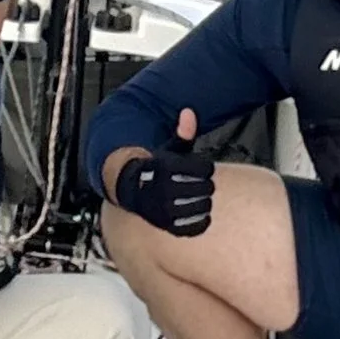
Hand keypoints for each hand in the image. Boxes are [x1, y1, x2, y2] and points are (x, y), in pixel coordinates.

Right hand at [110, 107, 213, 235]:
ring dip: (203, 201)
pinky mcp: (168, 226)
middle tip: (194, 183)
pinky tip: (194, 212)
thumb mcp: (169, 148)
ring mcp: (165, 210)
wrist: (133, 190)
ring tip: (194, 196)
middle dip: (204, 184)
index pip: (205, 167)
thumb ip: (182, 133)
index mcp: (166, 167)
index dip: (204, 166)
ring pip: (204, 206)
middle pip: (207, 187)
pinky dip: (200, 220)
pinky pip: (198, 226)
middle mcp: (164, 189)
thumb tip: (189, 112)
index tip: (197, 168)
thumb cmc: (157, 168)